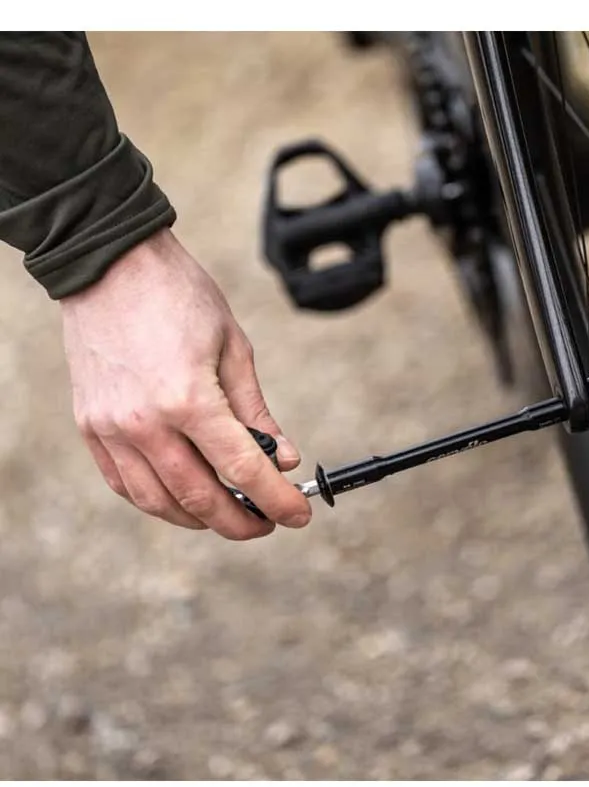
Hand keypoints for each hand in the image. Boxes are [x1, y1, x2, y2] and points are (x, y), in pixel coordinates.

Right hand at [60, 228, 311, 538]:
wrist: (109, 265)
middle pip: (200, 498)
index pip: (242, 471)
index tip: (299, 515)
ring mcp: (111, 429)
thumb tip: (281, 459)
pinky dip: (159, 501)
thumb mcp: (234, 348)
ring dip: (200, 519)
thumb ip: (257, 412)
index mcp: (189, 399)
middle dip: (242, 522)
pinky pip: (126, 485)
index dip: (277, 500)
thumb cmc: (179, 297)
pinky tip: (186, 498)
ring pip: (160, 502)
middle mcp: (145, 423)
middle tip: (267, 522)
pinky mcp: (91, 427)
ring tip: (231, 514)